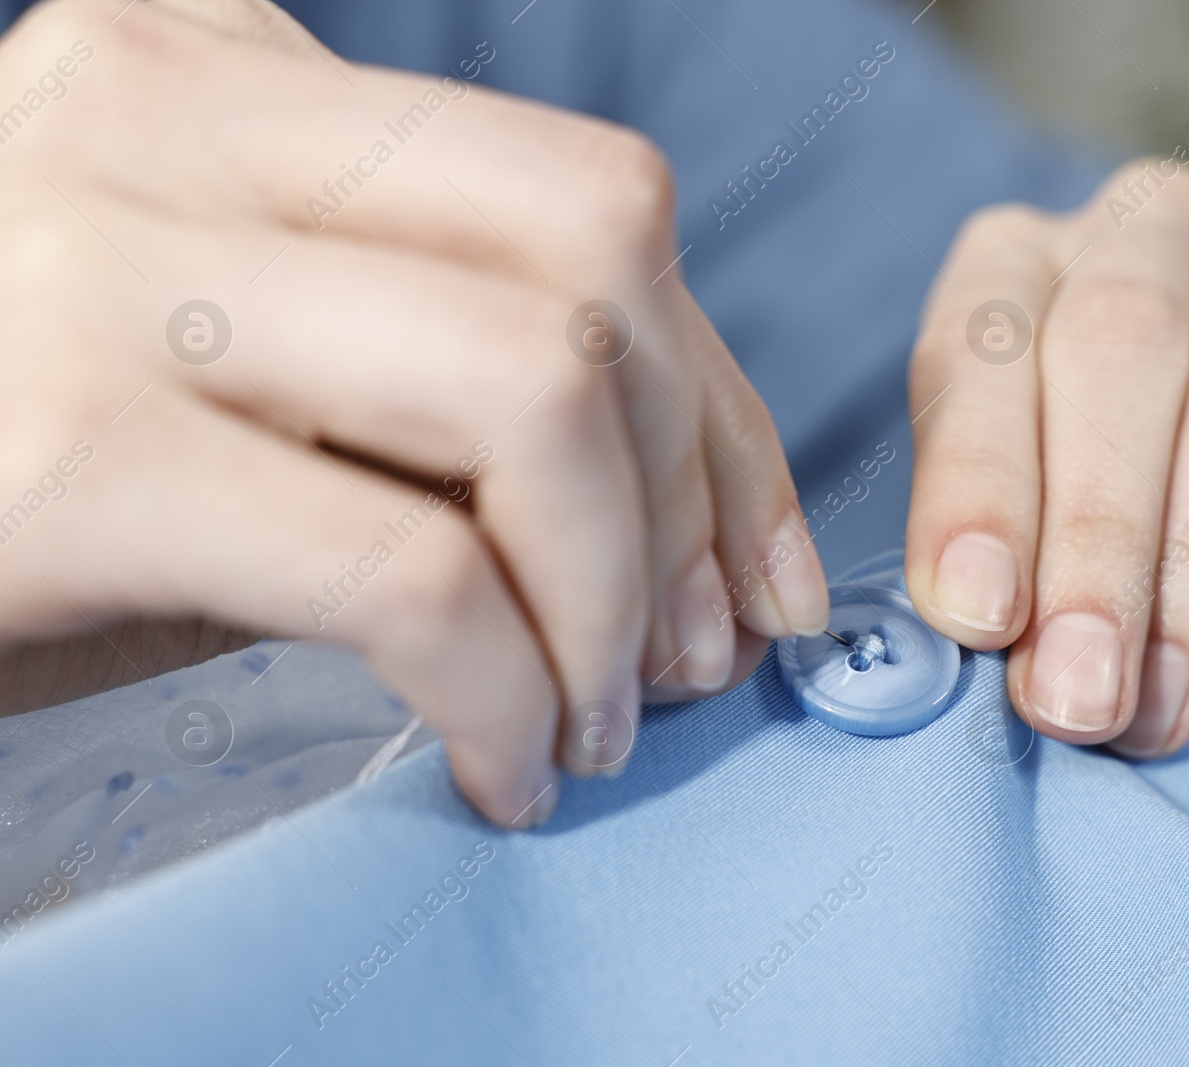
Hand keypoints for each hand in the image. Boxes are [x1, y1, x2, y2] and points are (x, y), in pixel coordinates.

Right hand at [0, 0, 827, 824]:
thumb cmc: (19, 469)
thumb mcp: (247, 382)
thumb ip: (439, 392)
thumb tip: (696, 518)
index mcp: (227, 63)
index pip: (593, 201)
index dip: (722, 403)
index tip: (753, 562)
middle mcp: (162, 107)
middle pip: (598, 252)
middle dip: (693, 484)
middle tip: (684, 653)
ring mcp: (99, 261)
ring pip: (535, 386)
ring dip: (609, 597)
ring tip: (590, 719)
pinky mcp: (60, 449)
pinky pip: (410, 572)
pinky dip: (505, 690)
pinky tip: (503, 763)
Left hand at [904, 160, 1188, 754]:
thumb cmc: (1124, 540)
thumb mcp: (1036, 538)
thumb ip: (1012, 571)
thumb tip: (1008, 667)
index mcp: (1021, 265)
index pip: (978, 344)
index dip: (975, 484)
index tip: (977, 620)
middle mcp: (1155, 232)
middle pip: (1117, 342)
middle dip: (1094, 539)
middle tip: (1079, 699)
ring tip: (1164, 704)